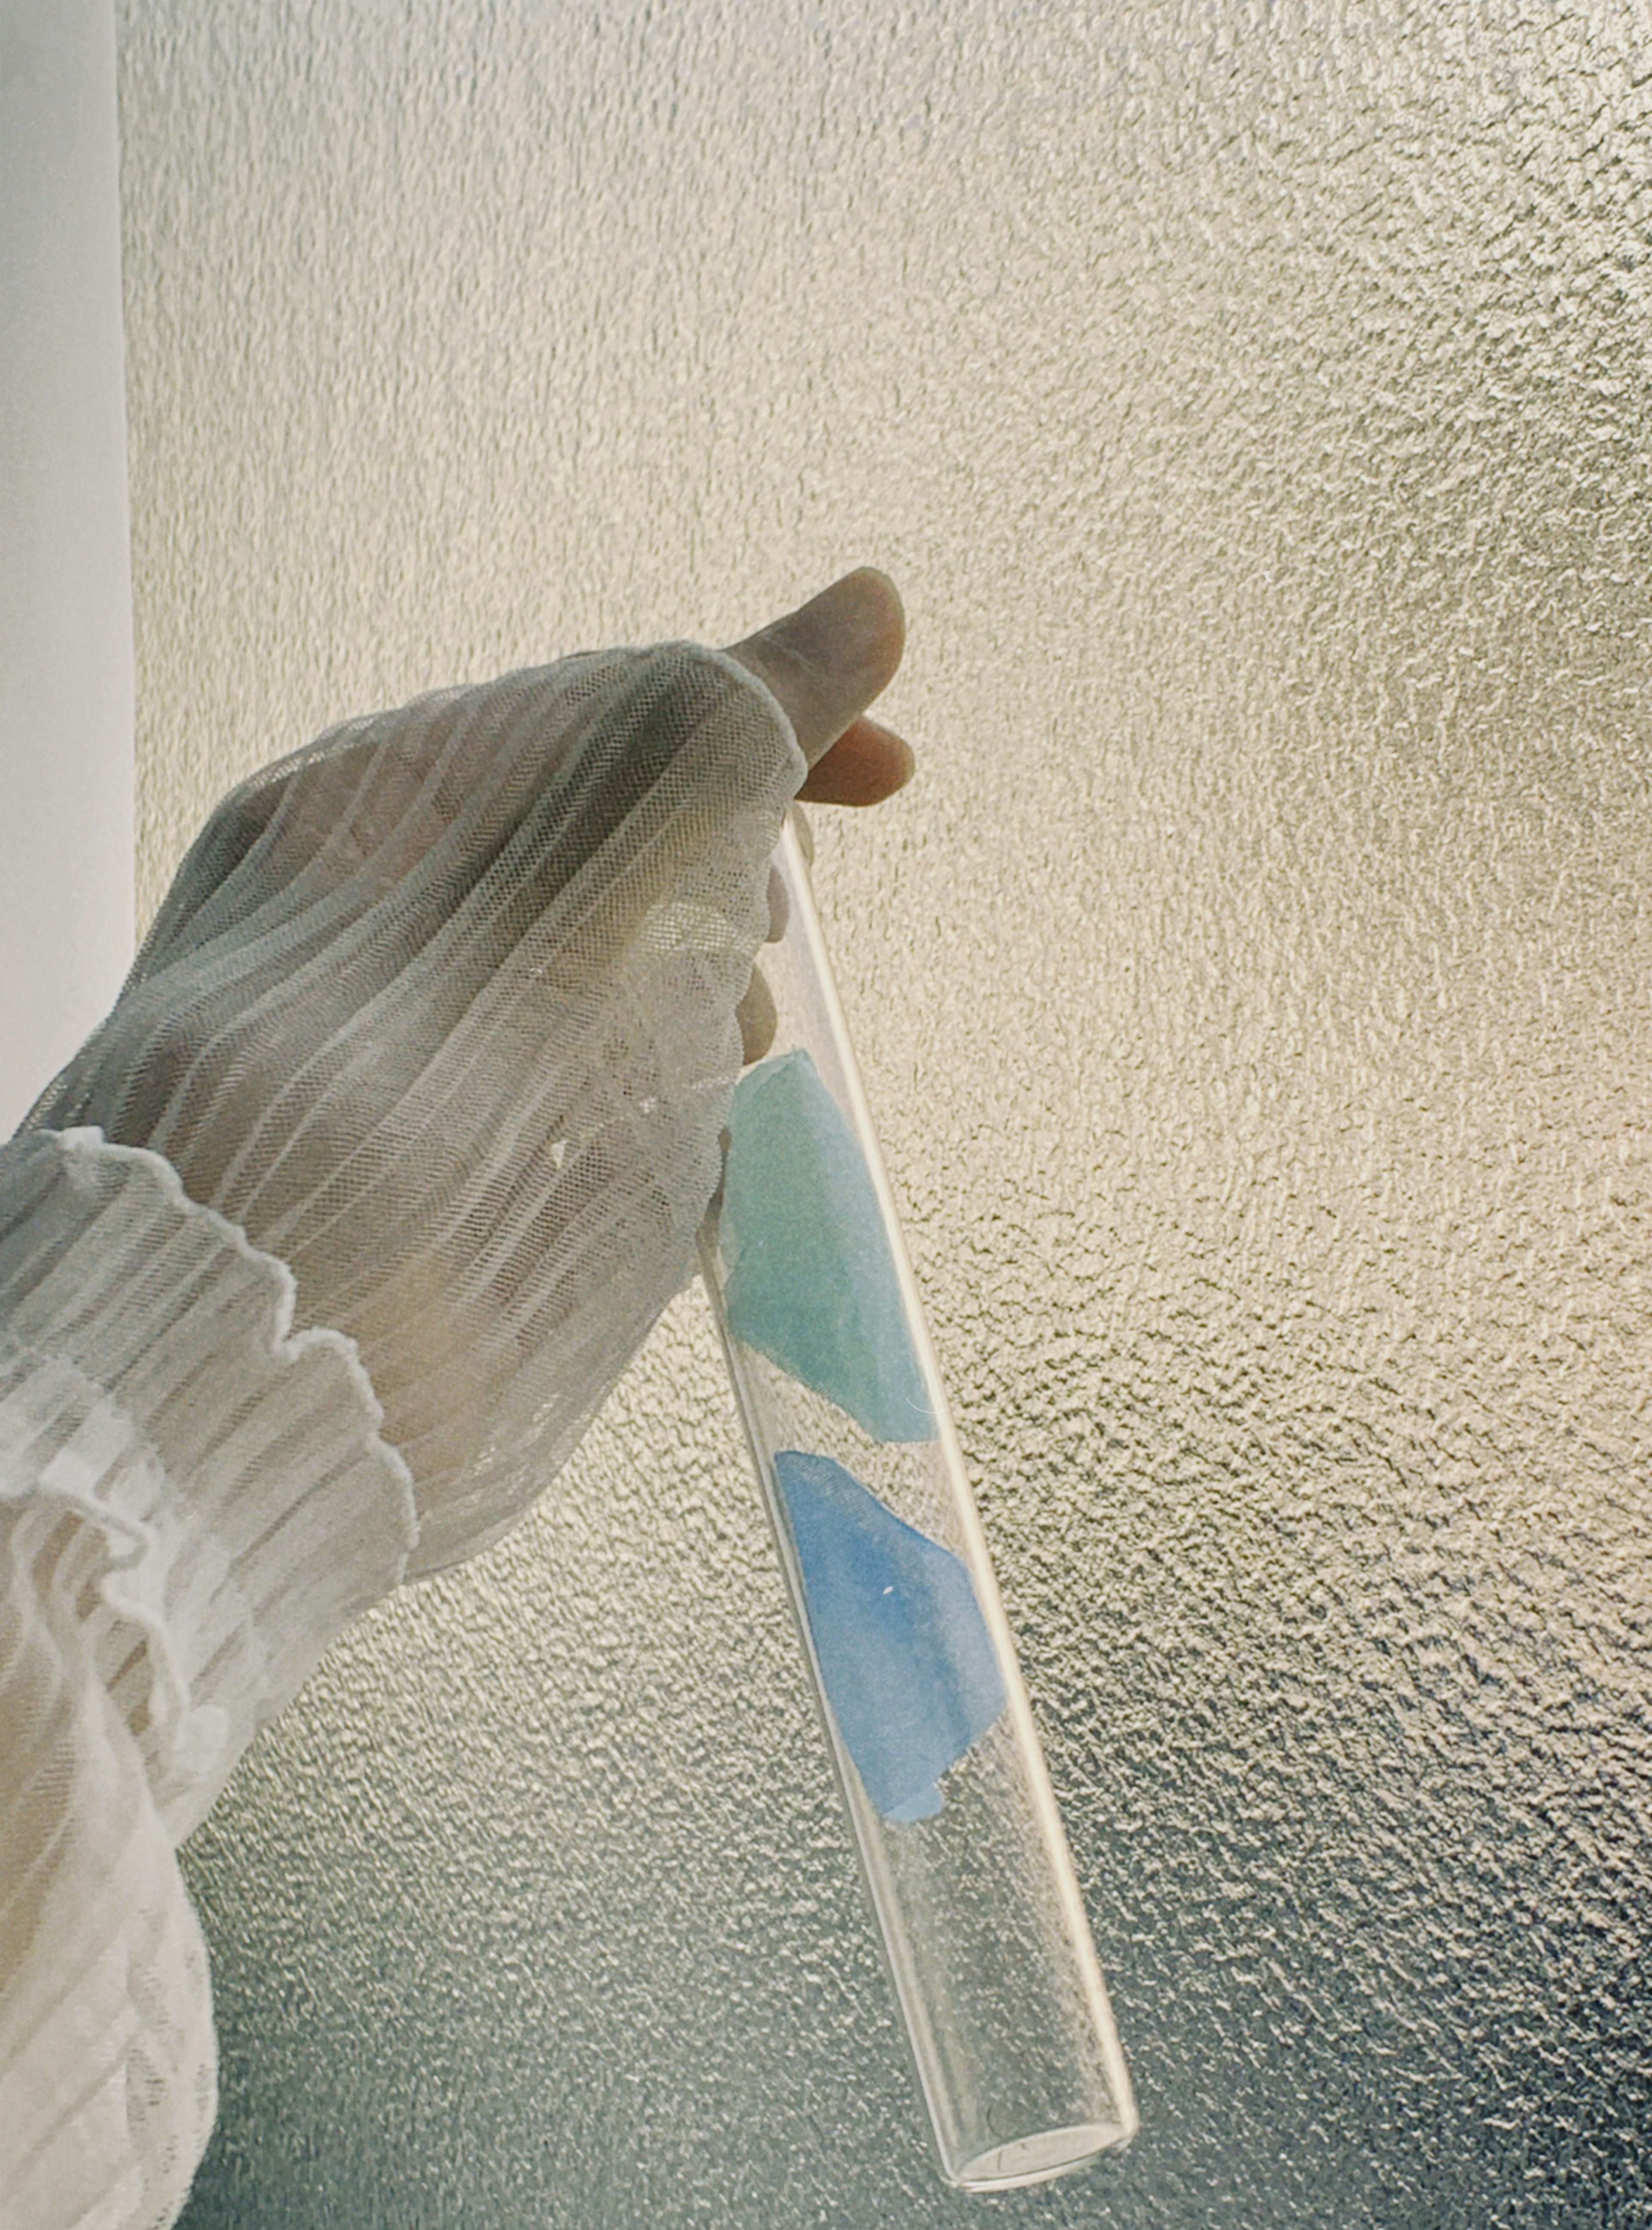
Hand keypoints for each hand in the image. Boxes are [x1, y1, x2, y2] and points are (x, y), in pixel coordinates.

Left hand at [29, 575, 914, 1571]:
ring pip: (642, 1004)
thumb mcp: (574, 849)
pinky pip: (632, 1133)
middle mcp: (407, 934)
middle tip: (765, 932)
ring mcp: (450, 1075)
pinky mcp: (493, 1201)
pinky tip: (697, 1151)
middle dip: (732, 886)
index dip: (759, 728)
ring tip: (717, 1057)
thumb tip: (869, 604)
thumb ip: (724, 728)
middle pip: (630, 863)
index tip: (890, 772)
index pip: (601, 722)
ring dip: (712, 1018)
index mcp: (381, 811)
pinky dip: (686, 1135)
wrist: (254, 1354)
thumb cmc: (385, 1073)